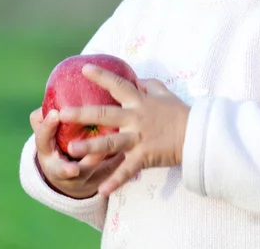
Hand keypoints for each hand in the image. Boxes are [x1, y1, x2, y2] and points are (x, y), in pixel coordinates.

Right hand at [30, 108, 124, 199]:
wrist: (68, 176)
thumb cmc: (56, 143)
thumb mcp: (48, 133)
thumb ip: (45, 117)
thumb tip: (50, 98)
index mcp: (46, 152)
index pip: (42, 140)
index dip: (48, 127)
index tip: (56, 113)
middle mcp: (59, 170)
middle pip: (61, 170)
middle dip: (66, 165)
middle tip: (72, 149)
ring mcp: (78, 179)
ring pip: (88, 172)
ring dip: (97, 159)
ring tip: (107, 146)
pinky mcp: (96, 181)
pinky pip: (106, 174)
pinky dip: (114, 163)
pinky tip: (123, 152)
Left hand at [58, 64, 190, 196]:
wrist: (197, 135)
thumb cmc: (180, 112)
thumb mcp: (165, 93)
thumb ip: (149, 85)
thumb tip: (137, 79)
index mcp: (139, 101)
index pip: (118, 85)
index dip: (101, 76)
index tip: (84, 69)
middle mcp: (135, 118)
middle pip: (105, 115)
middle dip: (82, 114)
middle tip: (61, 114)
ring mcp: (139, 138)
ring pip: (111, 143)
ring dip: (91, 147)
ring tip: (71, 150)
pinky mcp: (145, 156)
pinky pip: (127, 171)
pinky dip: (115, 181)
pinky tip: (101, 190)